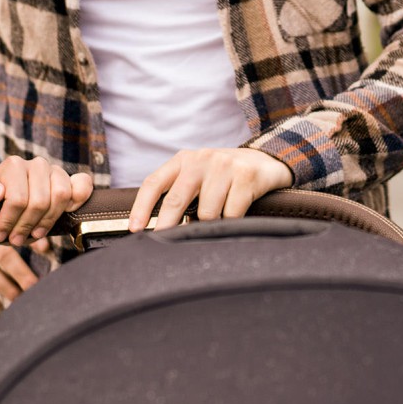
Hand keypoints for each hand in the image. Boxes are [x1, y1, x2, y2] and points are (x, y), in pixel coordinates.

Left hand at [0, 157, 92, 246]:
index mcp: (14, 165)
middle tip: (16, 240)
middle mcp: (36, 164)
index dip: (9, 222)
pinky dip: (78, 199)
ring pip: (61, 197)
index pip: (18, 199)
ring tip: (35, 234)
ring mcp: (55, 171)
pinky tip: (66, 213)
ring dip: (48, 221)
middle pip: (40, 202)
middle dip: (27, 225)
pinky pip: (83, 184)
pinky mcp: (70, 178)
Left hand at [128, 148, 292, 230]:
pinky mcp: (246, 176)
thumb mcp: (199, 176)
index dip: (141, 208)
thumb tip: (161, 229)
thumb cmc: (226, 176)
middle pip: (176, 199)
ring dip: (210, 225)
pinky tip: (235, 217)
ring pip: (207, 212)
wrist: (266, 161)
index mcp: (184, 160)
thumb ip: (180, 193)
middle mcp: (201, 159)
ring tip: (217, 221)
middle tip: (164, 244)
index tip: (135, 230)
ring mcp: (225, 166)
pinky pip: (231, 213)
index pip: (154, 183)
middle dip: (168, 226)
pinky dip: (231, 222)